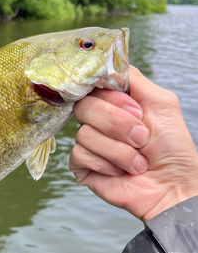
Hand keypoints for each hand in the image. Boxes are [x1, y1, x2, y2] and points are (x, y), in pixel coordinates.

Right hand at [69, 66, 197, 220]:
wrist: (172, 186)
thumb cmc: (172, 147)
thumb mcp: (161, 102)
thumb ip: (133, 79)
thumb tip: (106, 66)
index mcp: (114, 102)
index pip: (93, 84)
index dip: (113, 98)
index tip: (136, 110)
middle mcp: (99, 119)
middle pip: (85, 106)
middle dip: (118, 124)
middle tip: (142, 138)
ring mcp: (89, 142)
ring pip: (84, 133)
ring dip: (119, 150)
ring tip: (137, 161)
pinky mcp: (82, 165)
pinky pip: (80, 154)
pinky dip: (107, 164)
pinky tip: (121, 172)